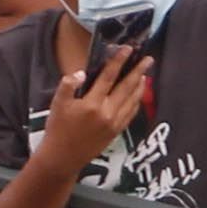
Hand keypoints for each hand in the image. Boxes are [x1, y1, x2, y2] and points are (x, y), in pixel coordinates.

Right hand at [41, 42, 152, 169]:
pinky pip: (131, 113)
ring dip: (140, 86)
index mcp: (92, 104)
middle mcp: (107, 113)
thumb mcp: (57, 104)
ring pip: (132, 100)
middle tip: (148, 59)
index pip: (109, 77)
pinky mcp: (116, 132)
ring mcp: (114, 123)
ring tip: (145, 74)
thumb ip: (68, 85)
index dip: (119, 61)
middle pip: (127, 87)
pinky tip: (137, 95)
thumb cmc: (58, 129)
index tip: (128, 50)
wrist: (63, 158)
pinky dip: (136, 102)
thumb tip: (82, 73)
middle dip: (139, 71)